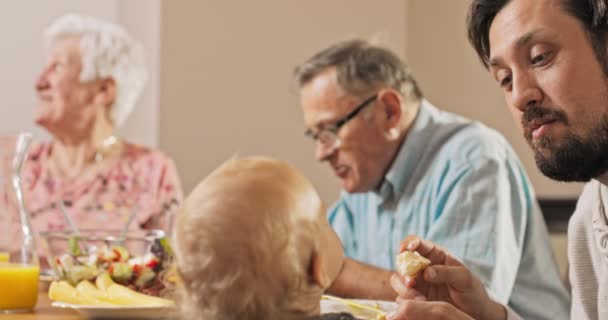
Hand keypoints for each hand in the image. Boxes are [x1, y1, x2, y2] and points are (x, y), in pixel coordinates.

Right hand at [389, 236, 505, 319]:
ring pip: (398, 280)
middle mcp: (422, 267)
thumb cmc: (472, 290)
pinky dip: (406, 300)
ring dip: (404, 288)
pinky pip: (402, 296)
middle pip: (402, 262)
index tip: (405, 250)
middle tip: (410, 282)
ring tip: (420, 299)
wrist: (475, 312)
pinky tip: (421, 305)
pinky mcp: (415, 297)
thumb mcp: (464, 278)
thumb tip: (426, 272)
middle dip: (403, 271)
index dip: (407, 243)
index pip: (416, 242)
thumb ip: (445, 272)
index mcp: (435, 255)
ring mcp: (418, 282)